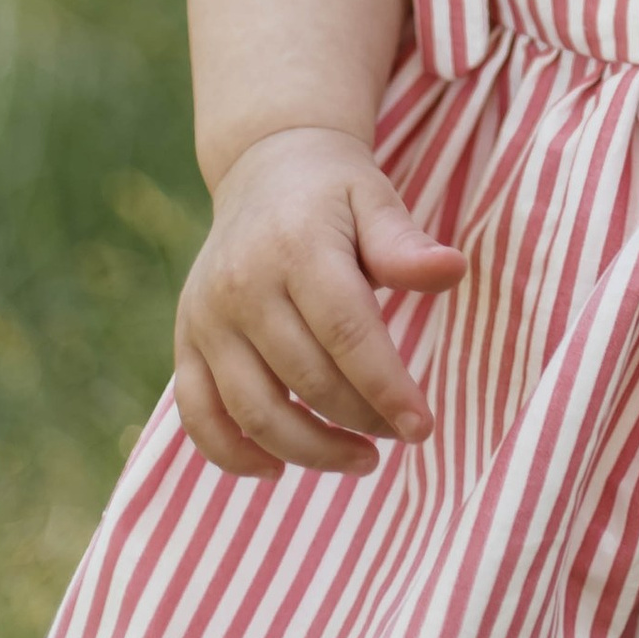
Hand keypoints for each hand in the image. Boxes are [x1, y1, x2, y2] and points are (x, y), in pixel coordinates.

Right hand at [174, 125, 464, 479]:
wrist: (264, 169)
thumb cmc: (335, 194)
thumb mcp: (375, 200)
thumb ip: (405, 245)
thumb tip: (452, 271)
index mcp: (297, 248)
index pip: (347, 334)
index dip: (386, 388)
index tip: (423, 427)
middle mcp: (243, 287)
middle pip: (306, 379)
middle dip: (359, 421)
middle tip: (401, 437)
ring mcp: (207, 319)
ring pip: (253, 411)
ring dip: (309, 450)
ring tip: (361, 460)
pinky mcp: (186, 342)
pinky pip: (198, 415)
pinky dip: (231, 454)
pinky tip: (277, 468)